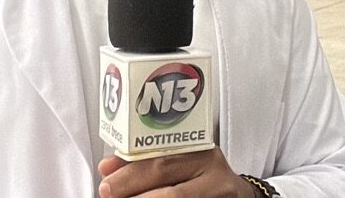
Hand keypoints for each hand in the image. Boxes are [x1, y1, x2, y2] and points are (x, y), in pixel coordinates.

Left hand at [98, 148, 254, 197]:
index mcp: (201, 151)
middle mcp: (214, 172)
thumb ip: (146, 162)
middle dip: (131, 192)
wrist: (239, 196)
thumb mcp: (180, 163)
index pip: (162, 158)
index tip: (106, 181)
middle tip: (108, 195)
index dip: (130, 172)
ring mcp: (220, 195)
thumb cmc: (203, 179)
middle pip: (168, 185)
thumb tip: (108, 168)